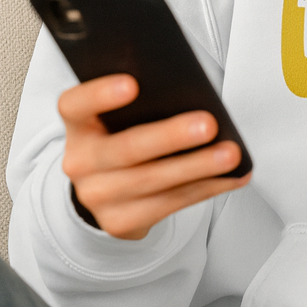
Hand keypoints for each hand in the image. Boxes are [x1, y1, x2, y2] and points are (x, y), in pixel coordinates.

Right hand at [59, 74, 250, 240]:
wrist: (105, 189)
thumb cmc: (123, 135)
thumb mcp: (119, 116)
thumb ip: (142, 101)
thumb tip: (191, 91)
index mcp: (78, 123)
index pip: (75, 104)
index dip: (100, 94)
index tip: (132, 83)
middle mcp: (80, 161)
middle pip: (126, 149)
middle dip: (171, 137)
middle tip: (209, 124)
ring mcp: (97, 196)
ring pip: (153, 181)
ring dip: (198, 167)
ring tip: (231, 154)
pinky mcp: (120, 222)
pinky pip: (169, 204)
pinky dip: (205, 188)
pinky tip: (231, 176)